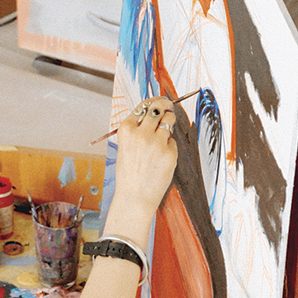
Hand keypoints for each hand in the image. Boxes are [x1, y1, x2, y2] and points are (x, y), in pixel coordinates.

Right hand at [110, 97, 177, 227]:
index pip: (142, 106)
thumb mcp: (125, 147)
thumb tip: (153, 114)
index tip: (160, 101)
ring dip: (169, 124)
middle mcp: (141, 133)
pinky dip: (169, 147)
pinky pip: (172, 142)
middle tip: (169, 107)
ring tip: (163, 136)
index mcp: (126, 130)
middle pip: (158, 109)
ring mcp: (157, 142)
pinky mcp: (169, 153)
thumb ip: (136, 130)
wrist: (134, 196)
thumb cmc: (129, 174)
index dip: (153, 101)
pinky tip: (160, 158)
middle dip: (165, 106)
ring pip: (169, 121)